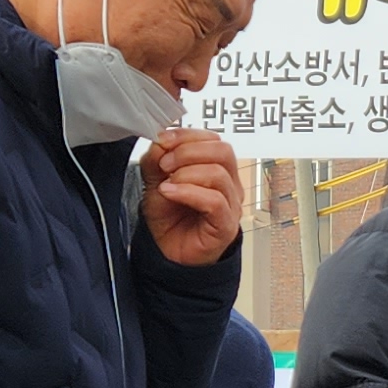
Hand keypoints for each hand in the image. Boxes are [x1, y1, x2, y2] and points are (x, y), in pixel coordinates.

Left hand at [137, 128, 245, 268]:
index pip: (214, 139)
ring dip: (186, 173)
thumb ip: (157, 157)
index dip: (187, 135)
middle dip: (188, 151)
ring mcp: (231, 205)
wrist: (167, 252)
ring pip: (219, 174)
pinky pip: (215, 201)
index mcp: (217, 168)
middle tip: (164, 164)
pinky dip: (188, 192)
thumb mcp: (155, 179)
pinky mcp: (226, 225)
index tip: (163, 140)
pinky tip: (169, 193)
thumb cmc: (169, 217)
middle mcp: (229, 184)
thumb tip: (161, 140)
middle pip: (223, 151)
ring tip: (166, 184)